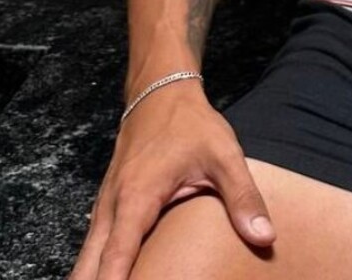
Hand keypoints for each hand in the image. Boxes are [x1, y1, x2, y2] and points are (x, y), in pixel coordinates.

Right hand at [70, 88, 274, 279]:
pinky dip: (95, 269)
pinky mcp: (106, 207)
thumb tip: (265, 237)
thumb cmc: (190, 123)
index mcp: (137, 198)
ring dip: (92, 278)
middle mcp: (111, 207)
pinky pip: (93, 247)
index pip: (115, 257)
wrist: (160, 90)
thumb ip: (242, 197)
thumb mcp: (224, 156)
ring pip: (85, 259)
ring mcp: (104, 207)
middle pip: (87, 267)